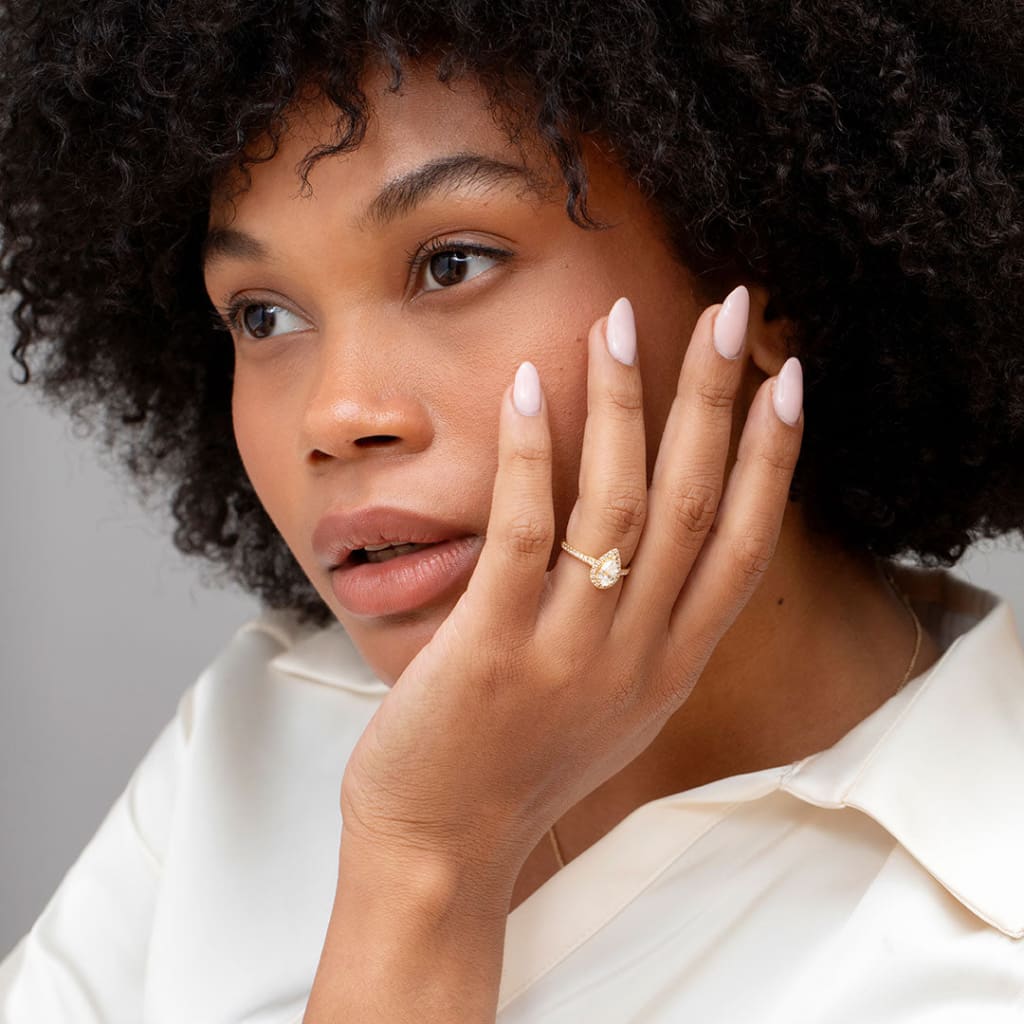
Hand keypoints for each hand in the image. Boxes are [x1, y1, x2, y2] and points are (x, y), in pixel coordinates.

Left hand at [338, 290, 803, 882]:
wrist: (443, 849)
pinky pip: (526, 535)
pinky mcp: (494, 649)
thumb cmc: (520, 766)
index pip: (746, 542)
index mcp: (671, 664)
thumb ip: (641, 630)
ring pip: (620, 506)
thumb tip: (642, 543)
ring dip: (625, 406)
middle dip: (718, 399)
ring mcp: (570, 653)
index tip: (787, 377)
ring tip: (620, 324)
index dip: (773, 455)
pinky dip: (534, 455)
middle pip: (698, 503)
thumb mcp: (610, 704)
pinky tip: (533, 388)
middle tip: (733, 310)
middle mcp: (638, 654)